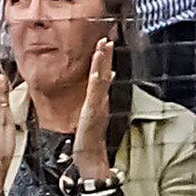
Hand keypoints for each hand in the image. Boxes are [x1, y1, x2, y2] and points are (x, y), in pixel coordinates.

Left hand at [73, 35, 116, 181]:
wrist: (90, 156)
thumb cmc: (88, 141)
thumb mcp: (91, 119)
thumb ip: (96, 107)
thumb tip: (100, 98)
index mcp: (100, 102)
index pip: (103, 77)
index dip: (104, 61)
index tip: (106, 45)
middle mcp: (101, 101)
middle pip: (105, 73)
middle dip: (106, 56)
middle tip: (107, 39)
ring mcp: (98, 105)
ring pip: (101, 78)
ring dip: (102, 61)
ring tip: (104, 45)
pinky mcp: (93, 110)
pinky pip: (95, 90)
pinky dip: (97, 77)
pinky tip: (95, 66)